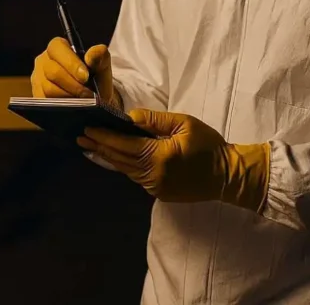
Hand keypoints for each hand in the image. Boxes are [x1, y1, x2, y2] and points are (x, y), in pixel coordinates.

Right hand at [31, 37, 119, 108]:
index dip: (71, 63)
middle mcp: (43, 61)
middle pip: (53, 72)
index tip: (85, 77)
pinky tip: (72, 108)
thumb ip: (100, 55)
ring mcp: (37, 79)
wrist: (94, 98)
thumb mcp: (102, 63)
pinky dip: (60, 106)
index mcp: (58, 47)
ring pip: (48, 89)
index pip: (57, 48)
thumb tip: (90, 57)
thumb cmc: (96, 77)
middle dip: (73, 85)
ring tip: (83, 101)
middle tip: (88, 94)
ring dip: (68, 97)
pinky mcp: (36, 96)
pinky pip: (44, 103)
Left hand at [78, 109, 270, 211]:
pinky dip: (123, 166)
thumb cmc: (209, 145)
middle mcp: (153, 175)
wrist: (228, 175)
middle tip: (81, 137)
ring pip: (125, 170)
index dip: (104, 137)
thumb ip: (155, 120)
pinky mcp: (159, 193)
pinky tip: (115, 157)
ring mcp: (155, 187)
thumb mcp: (184, 124)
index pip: (124, 145)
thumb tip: (129, 118)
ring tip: (92, 146)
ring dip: (108, 157)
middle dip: (99, 147)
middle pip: (119, 159)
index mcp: (159, 156)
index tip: (88, 129)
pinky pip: (136, 176)